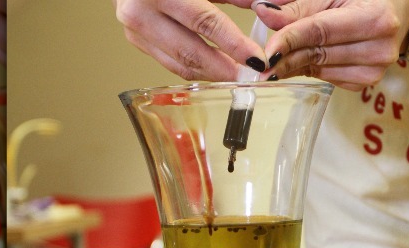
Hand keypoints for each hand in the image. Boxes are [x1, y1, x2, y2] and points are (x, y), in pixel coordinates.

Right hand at [114, 0, 270, 81]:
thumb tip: (272, 9)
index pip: (205, 22)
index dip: (234, 44)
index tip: (258, 59)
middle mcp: (141, 12)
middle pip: (190, 52)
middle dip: (225, 69)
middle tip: (252, 77)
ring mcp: (135, 30)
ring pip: (180, 64)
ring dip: (212, 74)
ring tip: (239, 76)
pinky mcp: (137, 41)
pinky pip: (171, 63)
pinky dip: (197, 69)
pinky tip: (217, 69)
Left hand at [255, 0, 408, 90]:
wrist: (404, 11)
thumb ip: (299, 4)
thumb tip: (262, 13)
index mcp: (376, 19)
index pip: (320, 32)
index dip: (289, 40)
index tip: (266, 51)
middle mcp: (379, 49)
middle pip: (317, 54)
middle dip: (284, 57)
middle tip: (259, 63)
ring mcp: (374, 71)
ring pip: (317, 69)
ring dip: (293, 62)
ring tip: (278, 55)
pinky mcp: (365, 83)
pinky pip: (325, 77)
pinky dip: (310, 68)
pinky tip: (306, 57)